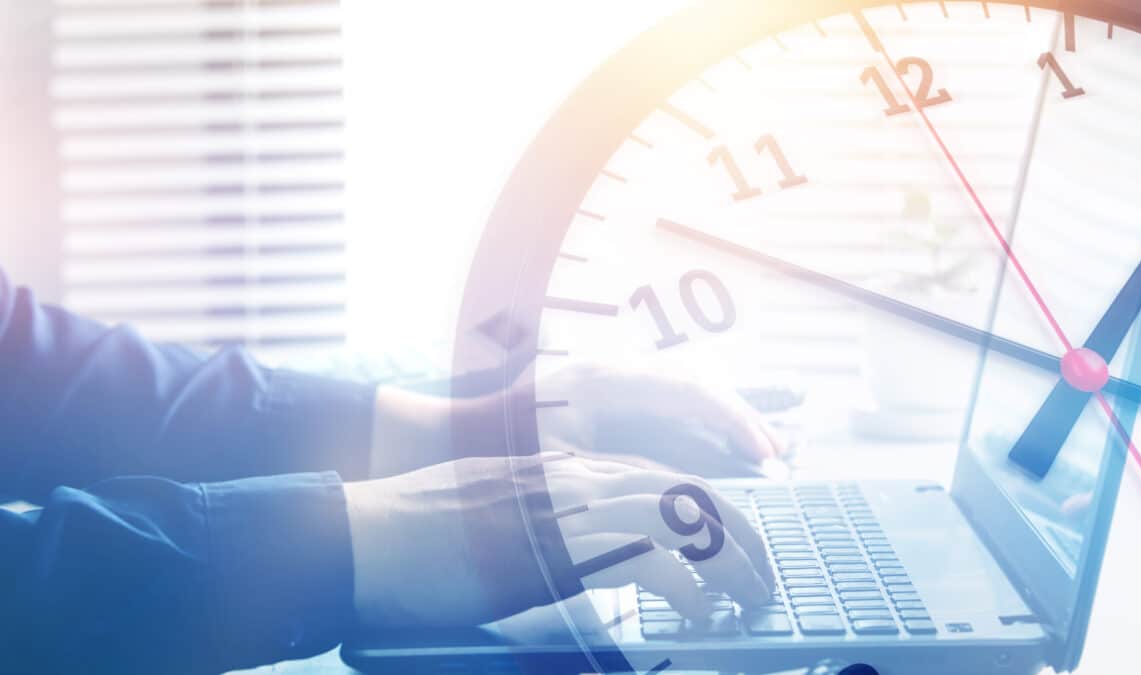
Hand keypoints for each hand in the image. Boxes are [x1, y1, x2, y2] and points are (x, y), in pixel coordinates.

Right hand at [343, 453, 773, 627]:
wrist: (361, 536)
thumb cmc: (414, 536)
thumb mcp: (493, 521)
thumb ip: (546, 531)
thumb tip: (582, 561)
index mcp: (560, 469)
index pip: (657, 474)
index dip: (706, 504)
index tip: (737, 538)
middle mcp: (573, 476)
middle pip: (684, 488)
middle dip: (738, 531)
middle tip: (765, 572)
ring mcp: (566, 505)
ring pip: (681, 516)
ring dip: (729, 560)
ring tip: (755, 597)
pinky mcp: (558, 545)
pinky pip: (649, 559)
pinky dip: (688, 588)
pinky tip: (704, 616)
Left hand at [534, 364, 782, 468]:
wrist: (470, 435)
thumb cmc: (512, 453)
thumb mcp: (568, 468)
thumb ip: (626, 473)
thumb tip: (688, 488)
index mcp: (605, 382)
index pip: (687, 389)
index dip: (731, 418)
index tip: (762, 453)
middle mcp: (615, 369)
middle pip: (695, 381)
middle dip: (739, 416)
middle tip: (775, 454)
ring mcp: (614, 376)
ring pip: (687, 386)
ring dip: (725, 415)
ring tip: (762, 448)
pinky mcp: (614, 391)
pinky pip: (671, 397)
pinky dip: (702, 417)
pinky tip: (724, 442)